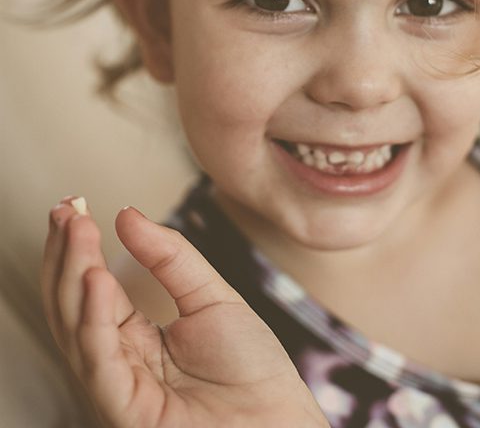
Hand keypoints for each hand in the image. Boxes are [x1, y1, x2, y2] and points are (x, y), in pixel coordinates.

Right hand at [42, 198, 327, 427]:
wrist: (280, 419)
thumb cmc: (251, 368)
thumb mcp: (210, 297)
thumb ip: (170, 257)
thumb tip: (127, 214)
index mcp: (135, 337)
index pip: (92, 287)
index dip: (79, 247)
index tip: (74, 205)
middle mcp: (118, 360)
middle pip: (74, 304)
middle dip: (66, 255)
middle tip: (67, 209)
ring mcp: (118, 385)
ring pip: (76, 328)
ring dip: (73, 274)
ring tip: (79, 229)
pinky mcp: (126, 408)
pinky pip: (100, 360)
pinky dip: (93, 318)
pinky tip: (96, 277)